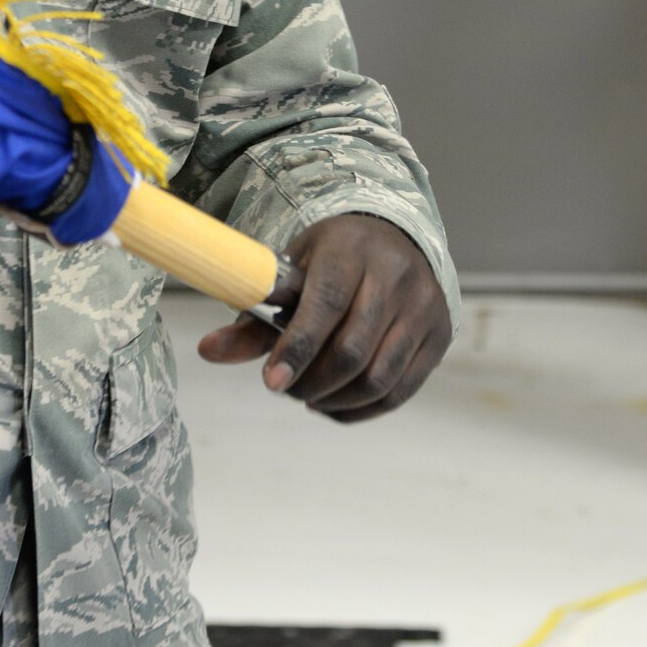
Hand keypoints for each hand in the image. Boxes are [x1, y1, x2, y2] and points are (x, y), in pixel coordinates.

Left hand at [197, 213, 450, 422]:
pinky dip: (361, 408)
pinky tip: (335, 403)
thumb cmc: (333, 259)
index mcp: (351, 249)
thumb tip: (207, 351)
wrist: (395, 237)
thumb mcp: (293, 272)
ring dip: (335, 399)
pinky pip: (400, 390)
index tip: (271, 382)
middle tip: (286, 388)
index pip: (325, 305)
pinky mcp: (439, 334)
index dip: (297, 348)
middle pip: (352, 350)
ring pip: (378, 376)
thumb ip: (254, 316)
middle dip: (311, 381)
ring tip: (309, 395)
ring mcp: (423, 306)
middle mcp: (395, 275)